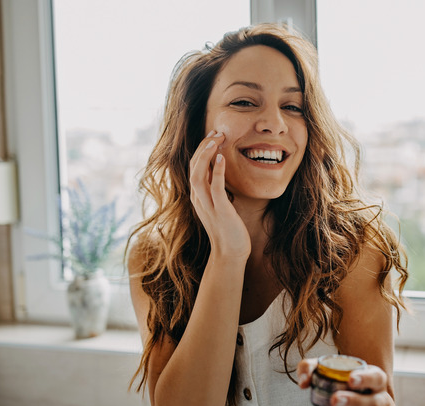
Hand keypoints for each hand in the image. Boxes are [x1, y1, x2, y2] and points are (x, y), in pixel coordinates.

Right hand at [188, 130, 249, 258]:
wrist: (231, 253)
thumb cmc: (228, 229)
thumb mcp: (219, 205)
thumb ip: (216, 189)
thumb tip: (218, 171)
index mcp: (198, 196)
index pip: (194, 167)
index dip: (202, 149)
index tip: (213, 135)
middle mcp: (198, 199)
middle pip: (193, 166)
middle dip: (203, 147)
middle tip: (216, 132)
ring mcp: (207, 205)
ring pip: (198, 174)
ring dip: (206, 155)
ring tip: (216, 139)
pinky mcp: (219, 211)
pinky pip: (214, 188)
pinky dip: (216, 171)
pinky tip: (221, 158)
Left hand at [298, 358, 392, 405]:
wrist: (356, 398)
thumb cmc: (342, 377)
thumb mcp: (330, 366)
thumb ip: (312, 366)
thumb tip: (304, 381)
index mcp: (377, 380)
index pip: (376, 378)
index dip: (365, 379)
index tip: (351, 379)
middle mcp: (378, 401)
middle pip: (370, 405)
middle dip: (352, 402)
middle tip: (334, 399)